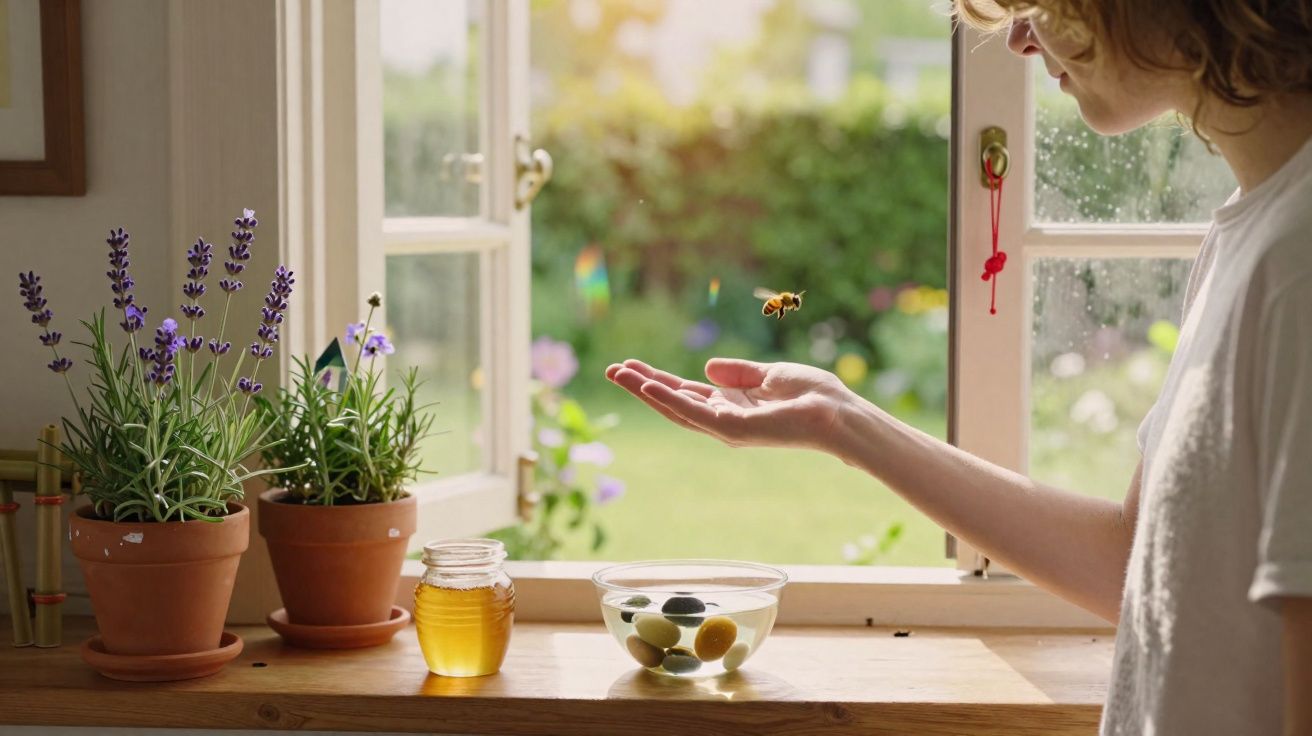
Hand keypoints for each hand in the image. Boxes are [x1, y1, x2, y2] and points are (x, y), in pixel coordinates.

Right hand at [604, 358, 854, 451]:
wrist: (838, 413)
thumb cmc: (813, 394)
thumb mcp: (770, 375)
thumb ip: (739, 373)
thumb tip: (707, 367)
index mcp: (731, 405)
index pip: (686, 393)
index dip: (657, 380)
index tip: (631, 366)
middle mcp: (724, 420)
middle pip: (673, 402)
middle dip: (641, 386)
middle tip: (611, 370)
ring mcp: (726, 427)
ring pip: (676, 408)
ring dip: (645, 391)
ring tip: (617, 373)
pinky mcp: (733, 430)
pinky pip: (695, 413)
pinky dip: (670, 400)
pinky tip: (648, 386)